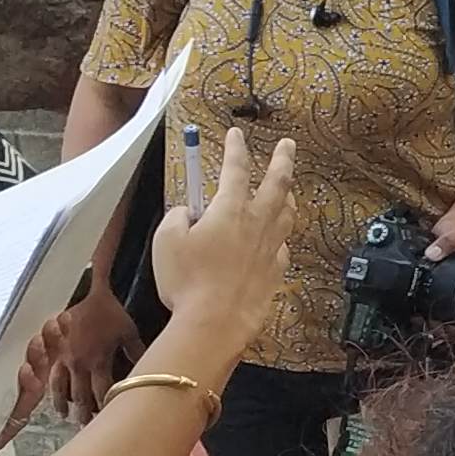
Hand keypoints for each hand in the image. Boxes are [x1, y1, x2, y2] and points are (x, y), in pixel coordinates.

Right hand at [23, 289, 140, 425]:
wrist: (88, 295)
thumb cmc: (110, 312)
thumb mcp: (128, 331)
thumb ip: (136, 352)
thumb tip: (149, 367)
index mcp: (98, 360)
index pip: (102, 392)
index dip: (105, 406)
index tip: (109, 419)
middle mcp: (79, 363)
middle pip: (80, 396)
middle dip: (83, 413)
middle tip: (85, 427)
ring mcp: (64, 358)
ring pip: (61, 388)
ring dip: (63, 403)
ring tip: (65, 416)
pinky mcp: (55, 352)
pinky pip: (50, 374)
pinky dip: (51, 388)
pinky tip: (52, 395)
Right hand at [146, 126, 294, 353]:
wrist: (215, 321)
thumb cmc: (186, 280)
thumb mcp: (166, 241)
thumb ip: (178, 217)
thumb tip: (188, 213)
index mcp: (230, 210)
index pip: (235, 169)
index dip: (235, 148)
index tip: (236, 133)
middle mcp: (257, 223)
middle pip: (277, 183)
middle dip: (282, 159)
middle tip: (288, 145)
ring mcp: (271, 247)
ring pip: (287, 213)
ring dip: (287, 195)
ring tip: (288, 188)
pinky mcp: (276, 271)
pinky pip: (282, 246)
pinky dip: (280, 236)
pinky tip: (277, 238)